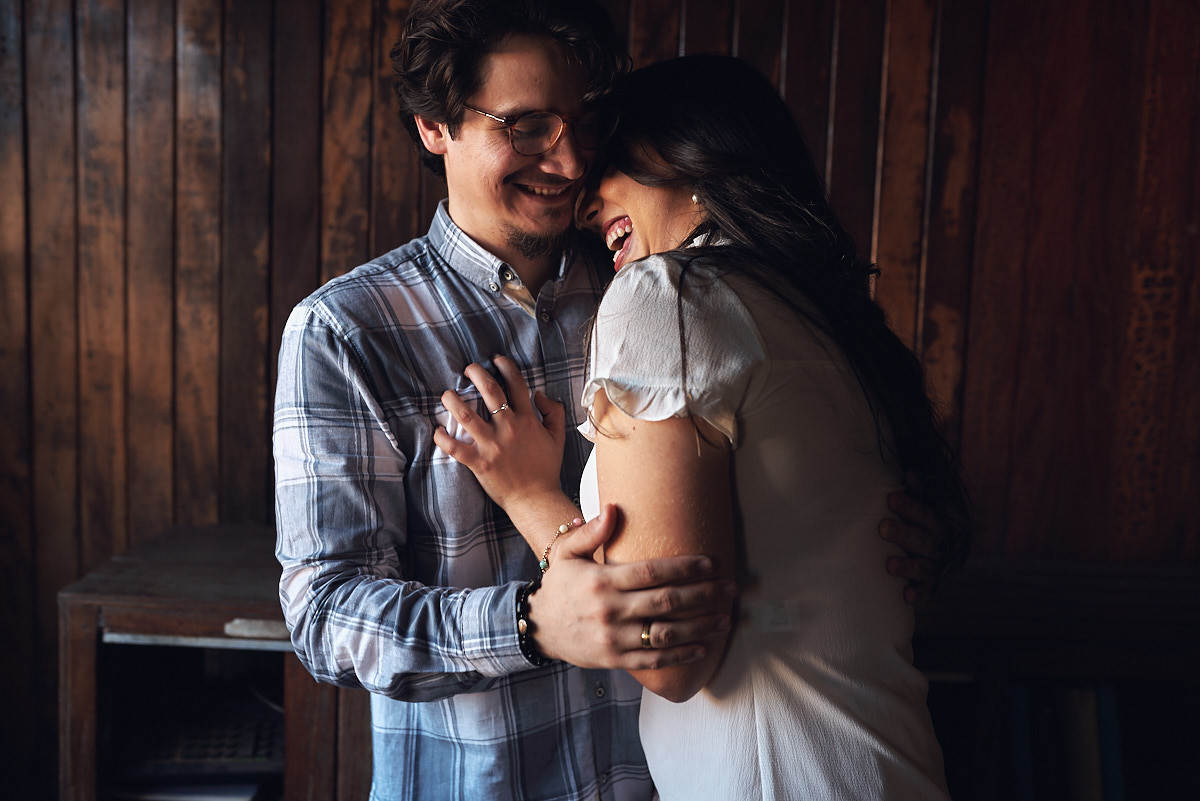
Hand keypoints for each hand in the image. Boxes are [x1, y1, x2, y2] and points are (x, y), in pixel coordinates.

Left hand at [434, 355, 565, 509]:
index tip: (496, 359)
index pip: (517, 385)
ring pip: (467, 415)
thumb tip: (539, 394)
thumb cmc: (546, 469)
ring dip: (453, 400)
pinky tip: (437, 430)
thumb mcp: (557, 437)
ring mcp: (492, 446)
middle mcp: (509, 429)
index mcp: (527, 420)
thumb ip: (553, 412)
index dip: (506, 367)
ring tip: (446, 394)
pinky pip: (455, 448)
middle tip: (468, 369)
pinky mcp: (479, 463)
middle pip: (490, 391)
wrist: (536, 499)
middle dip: (476, 373)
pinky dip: (443, 438)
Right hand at [528, 505, 734, 669]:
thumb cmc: (559, 585)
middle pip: (666, 602)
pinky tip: (703, 647)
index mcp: (601, 581)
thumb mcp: (566, 553)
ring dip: (700, 626)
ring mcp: (614, 639)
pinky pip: (654, 660)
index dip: (684, 568)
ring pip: (666, 634)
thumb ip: (591, 532)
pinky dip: (682, 655)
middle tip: (730, 589)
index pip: (651, 573)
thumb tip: (614, 508)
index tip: (710, 563)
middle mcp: (610, 611)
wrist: (537, 628)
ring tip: (725, 618)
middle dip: (703, 595)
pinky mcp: (616, 660)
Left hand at [880, 487, 947, 604]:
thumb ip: (920, 493)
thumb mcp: (927, 508)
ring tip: (889, 565)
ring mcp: (937, 568)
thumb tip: (910, 472)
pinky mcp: (932, 587)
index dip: (910, 507)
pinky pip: (927, 593)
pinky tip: (907, 596)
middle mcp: (942, 546)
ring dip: (908, 566)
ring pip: (925, 567)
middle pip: (924, 540)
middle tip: (882, 527)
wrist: (949, 556)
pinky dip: (918, 595)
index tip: (890, 498)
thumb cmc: (926, 525)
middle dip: (904, 534)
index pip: (928, 514)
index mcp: (941, 524)